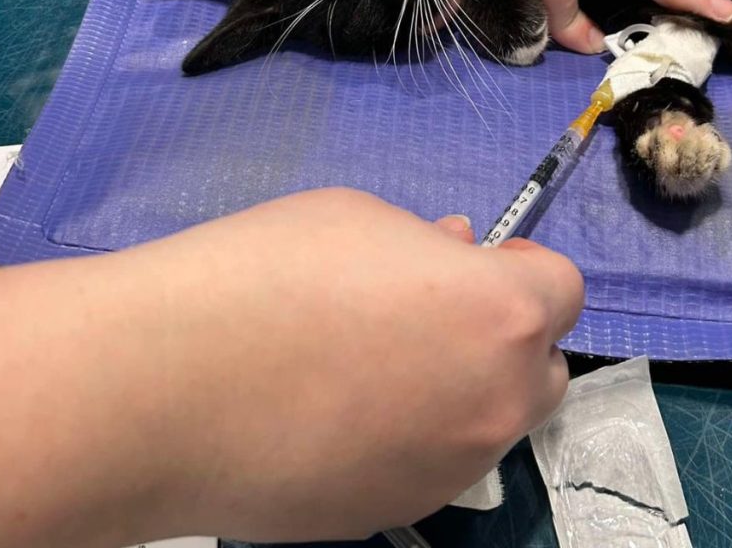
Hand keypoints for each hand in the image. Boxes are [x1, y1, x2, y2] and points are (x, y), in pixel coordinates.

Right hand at [126, 191, 582, 540]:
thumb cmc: (272, 272)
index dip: (523, 268)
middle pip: (541, 368)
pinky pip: (432, 460)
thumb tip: (454, 253)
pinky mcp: (395, 512)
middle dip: (506, 335)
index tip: (478, 260)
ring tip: (379, 362)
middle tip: (436, 312)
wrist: (167, 385)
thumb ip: (428, 244)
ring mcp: (450, 469)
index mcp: (501, 315)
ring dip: (462, 386)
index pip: (564, 289)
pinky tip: (343, 412)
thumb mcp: (363, 219)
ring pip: (489, 420)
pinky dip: (414, 433)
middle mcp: (496, 402)